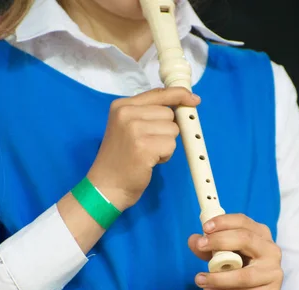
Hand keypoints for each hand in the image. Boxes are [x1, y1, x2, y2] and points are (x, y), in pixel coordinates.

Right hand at [87, 88, 200, 210]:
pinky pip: (171, 145)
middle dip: (166, 130)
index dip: (179, 95)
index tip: (193, 99)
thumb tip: (181, 103)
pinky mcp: (144, 146)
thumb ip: (147, 113)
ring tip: (147, 154)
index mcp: (121, 105)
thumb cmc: (120, 159)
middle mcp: (126, 113)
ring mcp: (134, 129)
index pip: (158, 93)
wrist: (105, 186)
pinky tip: (149, 161)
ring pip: (173, 129)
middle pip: (169, 113)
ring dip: (166, 144)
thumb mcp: (127, 127)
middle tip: (147, 144)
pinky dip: (165, 155)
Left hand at [188, 214, 284, 289]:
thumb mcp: (224, 257)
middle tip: (199, 246)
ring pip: (243, 274)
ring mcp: (273, 273)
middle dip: (219, 241)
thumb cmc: (242, 271)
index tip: (205, 228)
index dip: (223, 222)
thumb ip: (209, 248)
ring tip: (199, 279)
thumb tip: (194, 240)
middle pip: (245, 240)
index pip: (243, 221)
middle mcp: (271, 250)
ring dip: (217, 277)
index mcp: (260, 234)